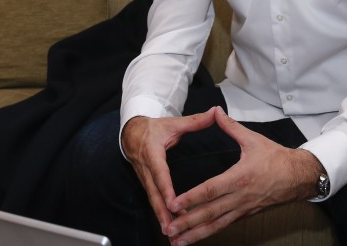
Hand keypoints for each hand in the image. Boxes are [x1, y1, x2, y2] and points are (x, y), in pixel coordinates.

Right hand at [121, 110, 219, 235]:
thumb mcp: (173, 123)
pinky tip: (168, 226)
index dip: (166, 188)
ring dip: (161, 217)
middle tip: (171, 227)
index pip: (160, 173)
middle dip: (163, 212)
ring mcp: (144, 178)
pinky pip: (154, 200)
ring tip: (171, 233)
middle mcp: (146, 168)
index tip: (173, 203)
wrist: (131, 133)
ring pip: (153, 200)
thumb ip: (195, 121)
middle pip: (154, 193)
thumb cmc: (154, 129)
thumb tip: (215, 112)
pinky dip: (161, 214)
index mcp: (152, 153)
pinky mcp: (146, 184)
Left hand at [164, 107, 322, 245]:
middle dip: (187, 223)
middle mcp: (240, 197)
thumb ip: (231, 126)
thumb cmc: (277, 158)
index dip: (190, 198)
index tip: (173, 204)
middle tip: (169, 230)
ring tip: (178, 242)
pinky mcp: (246, 214)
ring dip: (196, 234)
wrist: (299, 176)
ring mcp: (243, 208)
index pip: (210, 191)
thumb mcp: (253, 139)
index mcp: (240, 177)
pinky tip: (197, 236)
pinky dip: (210, 232)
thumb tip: (216, 111)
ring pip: (217, 224)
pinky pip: (225, 225)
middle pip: (210, 213)